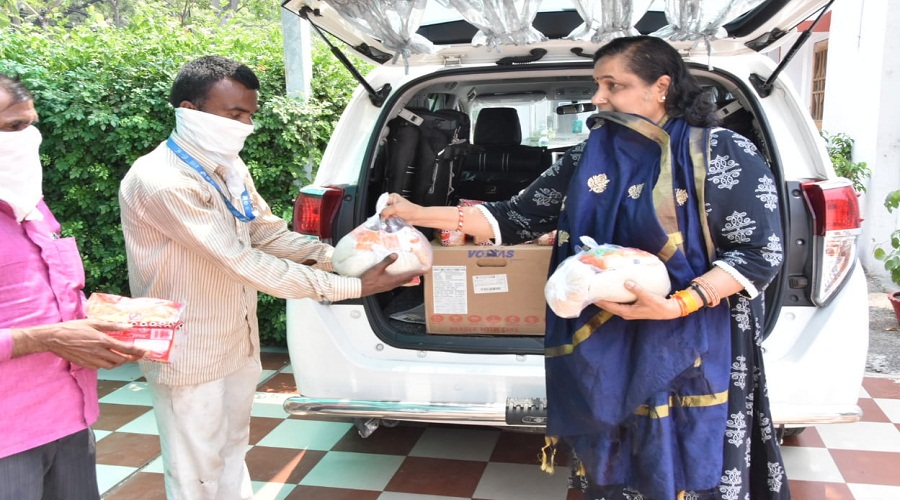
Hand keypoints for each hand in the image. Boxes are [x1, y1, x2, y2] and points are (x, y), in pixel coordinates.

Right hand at [12, 319, 147, 369]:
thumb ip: (112, 325)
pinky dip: (108, 364)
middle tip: (137, 355)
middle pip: (121, 359)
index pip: (125, 348)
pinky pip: (101, 367)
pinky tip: (109, 358)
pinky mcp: (86, 364)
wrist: (55, 338)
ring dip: (120, 362)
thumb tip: (128, 325)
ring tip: (124, 357)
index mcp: (102, 340)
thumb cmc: (74, 328)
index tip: (145, 352)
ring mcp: (92, 360)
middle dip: (131, 358)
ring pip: (112, 366)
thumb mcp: (94, 322)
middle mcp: (99, 352)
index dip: (137, 351)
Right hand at [358, 254, 423, 296]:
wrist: (360, 288)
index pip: (408, 276)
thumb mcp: (377, 268)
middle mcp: (393, 284)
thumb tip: (395, 255)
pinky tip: (397, 277)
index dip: (417, 273)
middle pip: (406, 280)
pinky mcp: (385, 287)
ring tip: (411, 274)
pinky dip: (400, 279)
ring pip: (401, 282)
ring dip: (407, 278)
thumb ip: (387, 261)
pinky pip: (396, 283)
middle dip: (414, 275)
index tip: (424, 271)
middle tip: (419, 272)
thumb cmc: (369, 279)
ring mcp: (389, 286)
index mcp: (393, 280)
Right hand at [380, 193, 421, 222]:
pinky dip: (389, 219)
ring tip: (391, 218)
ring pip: (385, 213)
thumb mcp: (396, 208)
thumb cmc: (410, 210)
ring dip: (387, 217)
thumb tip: (381, 215)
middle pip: (383, 208)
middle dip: (384, 213)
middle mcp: (392, 202)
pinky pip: (389, 217)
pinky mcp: (395, 214)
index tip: (381, 213)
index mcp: (392, 196)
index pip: (382, 202)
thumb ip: (386, 210)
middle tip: (387, 217)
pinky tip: (392, 220)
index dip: (381, 208)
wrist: (417, 217)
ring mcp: (394, 208)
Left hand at [594, 280, 680, 320]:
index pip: (610, 307)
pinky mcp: (633, 308)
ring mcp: (629, 311)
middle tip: (592, 292)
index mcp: (627, 312)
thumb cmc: (658, 305)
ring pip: (614, 306)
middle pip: (609, 307)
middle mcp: (626, 313)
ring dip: (607, 300)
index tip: (592, 295)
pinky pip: (620, 304)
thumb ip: (636, 289)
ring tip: (599, 291)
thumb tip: (626, 282)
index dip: (601, 301)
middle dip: (601, 301)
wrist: (668, 311)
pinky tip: (613, 292)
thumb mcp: (647, 297)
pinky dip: (614, 299)